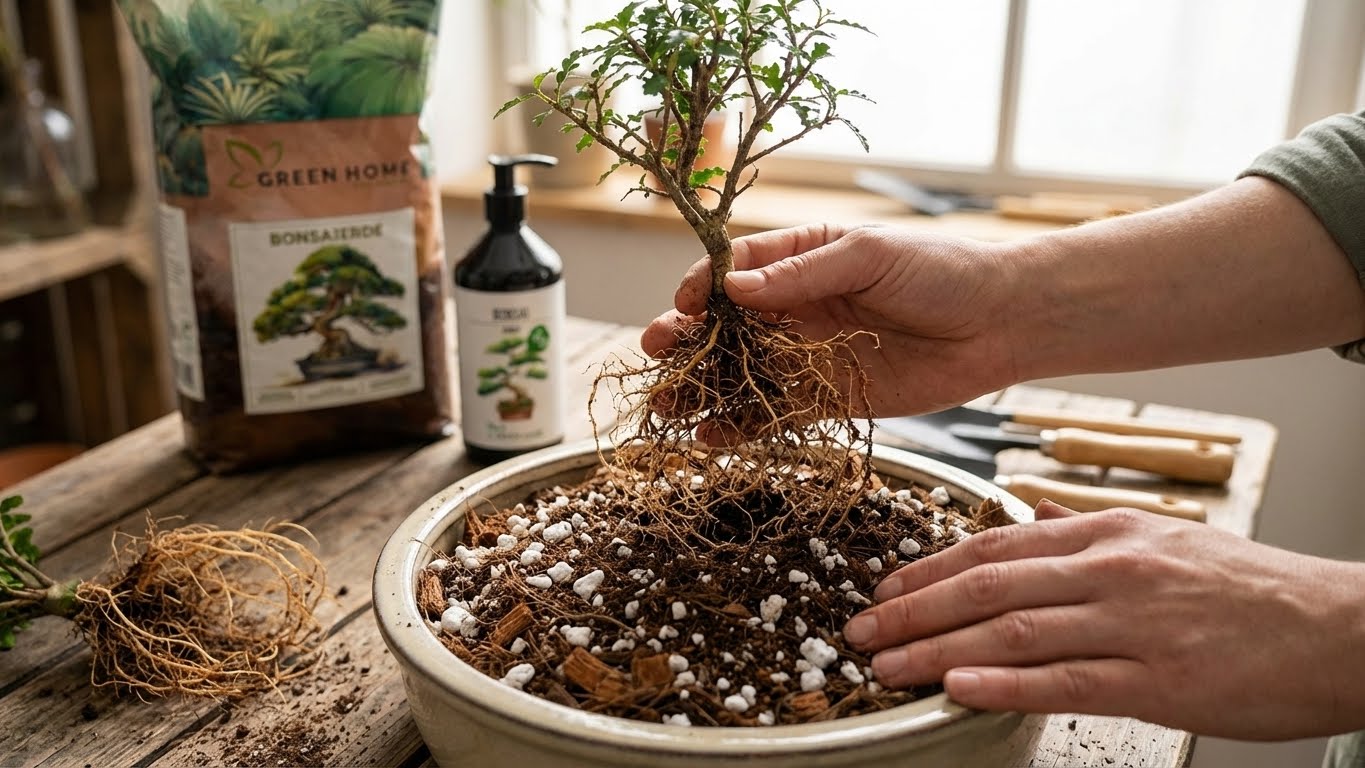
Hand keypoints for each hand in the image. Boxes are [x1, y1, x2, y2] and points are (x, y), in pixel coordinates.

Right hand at [640, 224, 1022, 416]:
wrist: (1001, 323)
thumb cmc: (941, 271)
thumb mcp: (869, 255)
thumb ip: (803, 273)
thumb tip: (735, 289)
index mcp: (803, 257)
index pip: (735, 270)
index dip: (702, 286)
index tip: (683, 304)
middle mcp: (798, 306)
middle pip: (726, 325)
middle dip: (687, 338)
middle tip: (655, 353)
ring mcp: (810, 355)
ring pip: (742, 373)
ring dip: (704, 387)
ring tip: (669, 404)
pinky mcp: (829, 399)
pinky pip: (775, 413)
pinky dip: (742, 424)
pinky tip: (711, 435)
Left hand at [843, 501, 1364, 739]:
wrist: (1342, 627)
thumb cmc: (1252, 588)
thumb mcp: (1166, 536)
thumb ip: (1088, 526)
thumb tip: (1031, 507)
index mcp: (1109, 532)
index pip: (996, 542)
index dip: (930, 566)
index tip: (885, 585)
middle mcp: (1112, 569)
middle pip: (988, 583)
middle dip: (912, 608)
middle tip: (858, 628)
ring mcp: (1134, 624)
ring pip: (1013, 630)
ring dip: (936, 648)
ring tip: (884, 664)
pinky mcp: (1161, 682)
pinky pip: (1066, 680)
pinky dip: (1004, 683)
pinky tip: (958, 686)